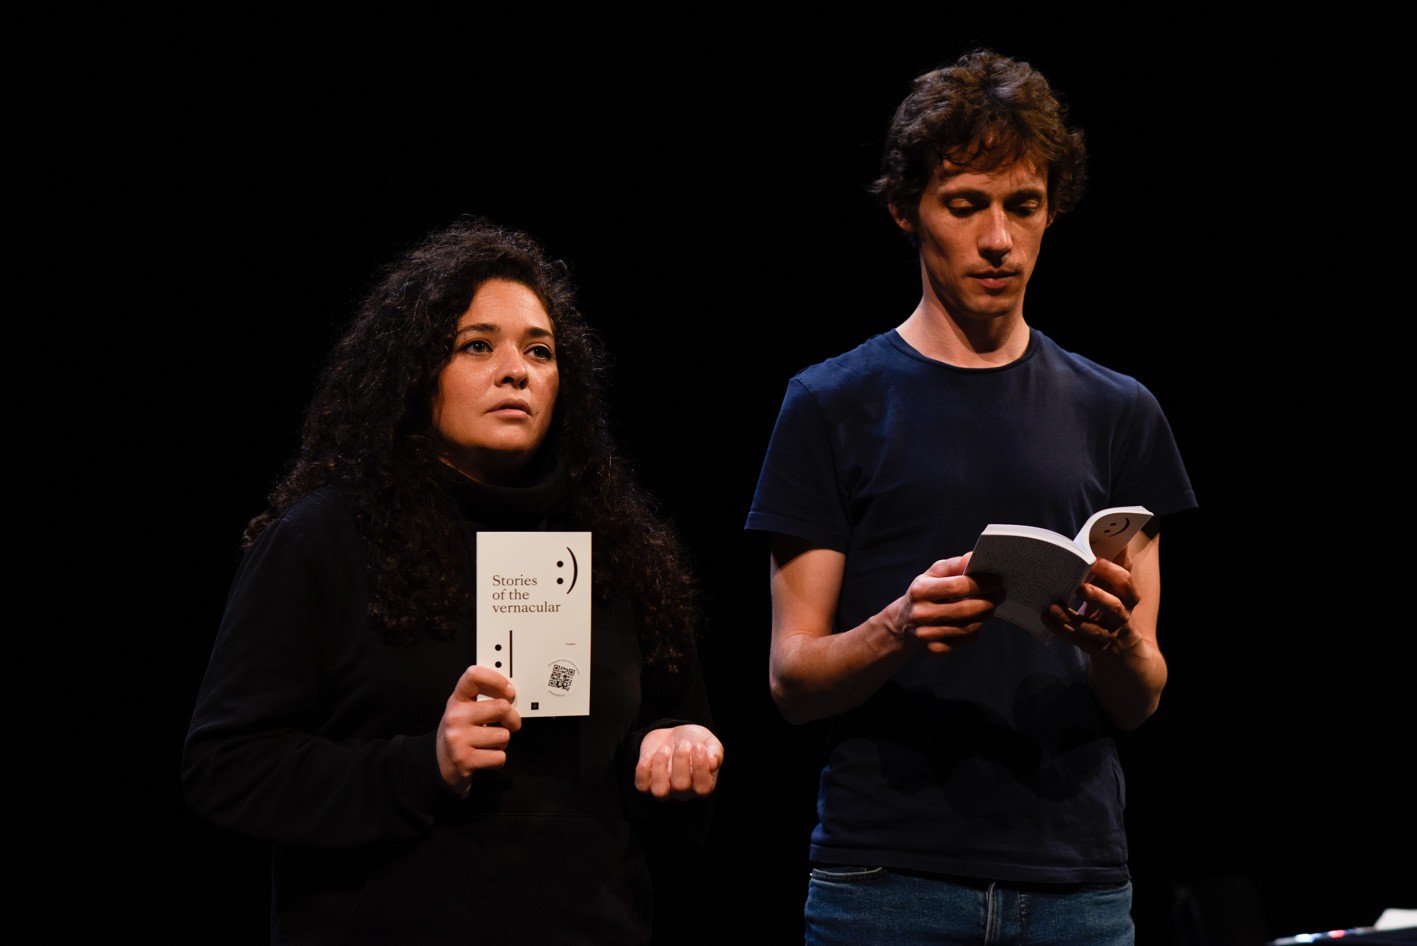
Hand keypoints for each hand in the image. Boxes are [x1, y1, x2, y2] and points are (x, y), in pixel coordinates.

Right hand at [436, 665, 521, 796]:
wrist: (441, 764)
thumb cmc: (459, 733)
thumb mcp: (464, 710)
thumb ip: (482, 699)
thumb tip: (511, 695)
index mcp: (457, 700)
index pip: (474, 676)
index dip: (497, 680)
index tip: (509, 692)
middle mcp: (455, 717)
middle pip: (501, 708)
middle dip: (513, 719)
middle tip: (510, 723)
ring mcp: (458, 739)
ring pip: (504, 735)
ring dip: (503, 742)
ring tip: (489, 743)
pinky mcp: (464, 760)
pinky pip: (499, 756)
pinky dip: (498, 759)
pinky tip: (486, 756)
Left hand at [634, 724, 723, 799]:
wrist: (674, 735)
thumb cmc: (695, 741)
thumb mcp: (709, 742)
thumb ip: (715, 752)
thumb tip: (712, 762)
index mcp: (703, 784)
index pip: (703, 788)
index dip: (700, 768)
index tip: (698, 746)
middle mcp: (684, 791)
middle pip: (681, 787)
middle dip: (681, 760)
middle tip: (683, 743)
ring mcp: (665, 789)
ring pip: (659, 791)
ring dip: (660, 766)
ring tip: (665, 749)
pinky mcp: (647, 783)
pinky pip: (642, 785)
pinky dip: (644, 767)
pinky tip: (652, 753)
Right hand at [889, 553, 999, 652]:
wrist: (902, 622)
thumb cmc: (925, 592)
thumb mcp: (933, 574)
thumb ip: (954, 565)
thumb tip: (975, 558)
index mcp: (920, 591)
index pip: (957, 587)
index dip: (982, 583)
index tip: (998, 580)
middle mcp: (921, 614)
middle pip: (966, 610)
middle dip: (989, 600)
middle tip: (1002, 593)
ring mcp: (926, 634)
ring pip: (969, 627)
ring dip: (985, 615)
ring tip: (990, 605)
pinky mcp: (935, 649)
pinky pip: (966, 639)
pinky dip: (975, 629)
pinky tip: (974, 620)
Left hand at [1046, 547, 1139, 655]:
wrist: (1124, 650)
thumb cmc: (1115, 607)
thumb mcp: (1118, 588)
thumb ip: (1118, 566)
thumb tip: (1120, 540)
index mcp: (1129, 599)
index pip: (1125, 583)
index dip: (1110, 571)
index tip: (1092, 559)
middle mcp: (1121, 618)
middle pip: (1114, 608)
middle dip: (1097, 597)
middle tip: (1079, 587)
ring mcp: (1107, 636)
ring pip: (1091, 629)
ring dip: (1070, 617)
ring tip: (1052, 606)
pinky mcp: (1093, 648)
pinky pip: (1076, 639)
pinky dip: (1059, 628)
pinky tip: (1046, 617)